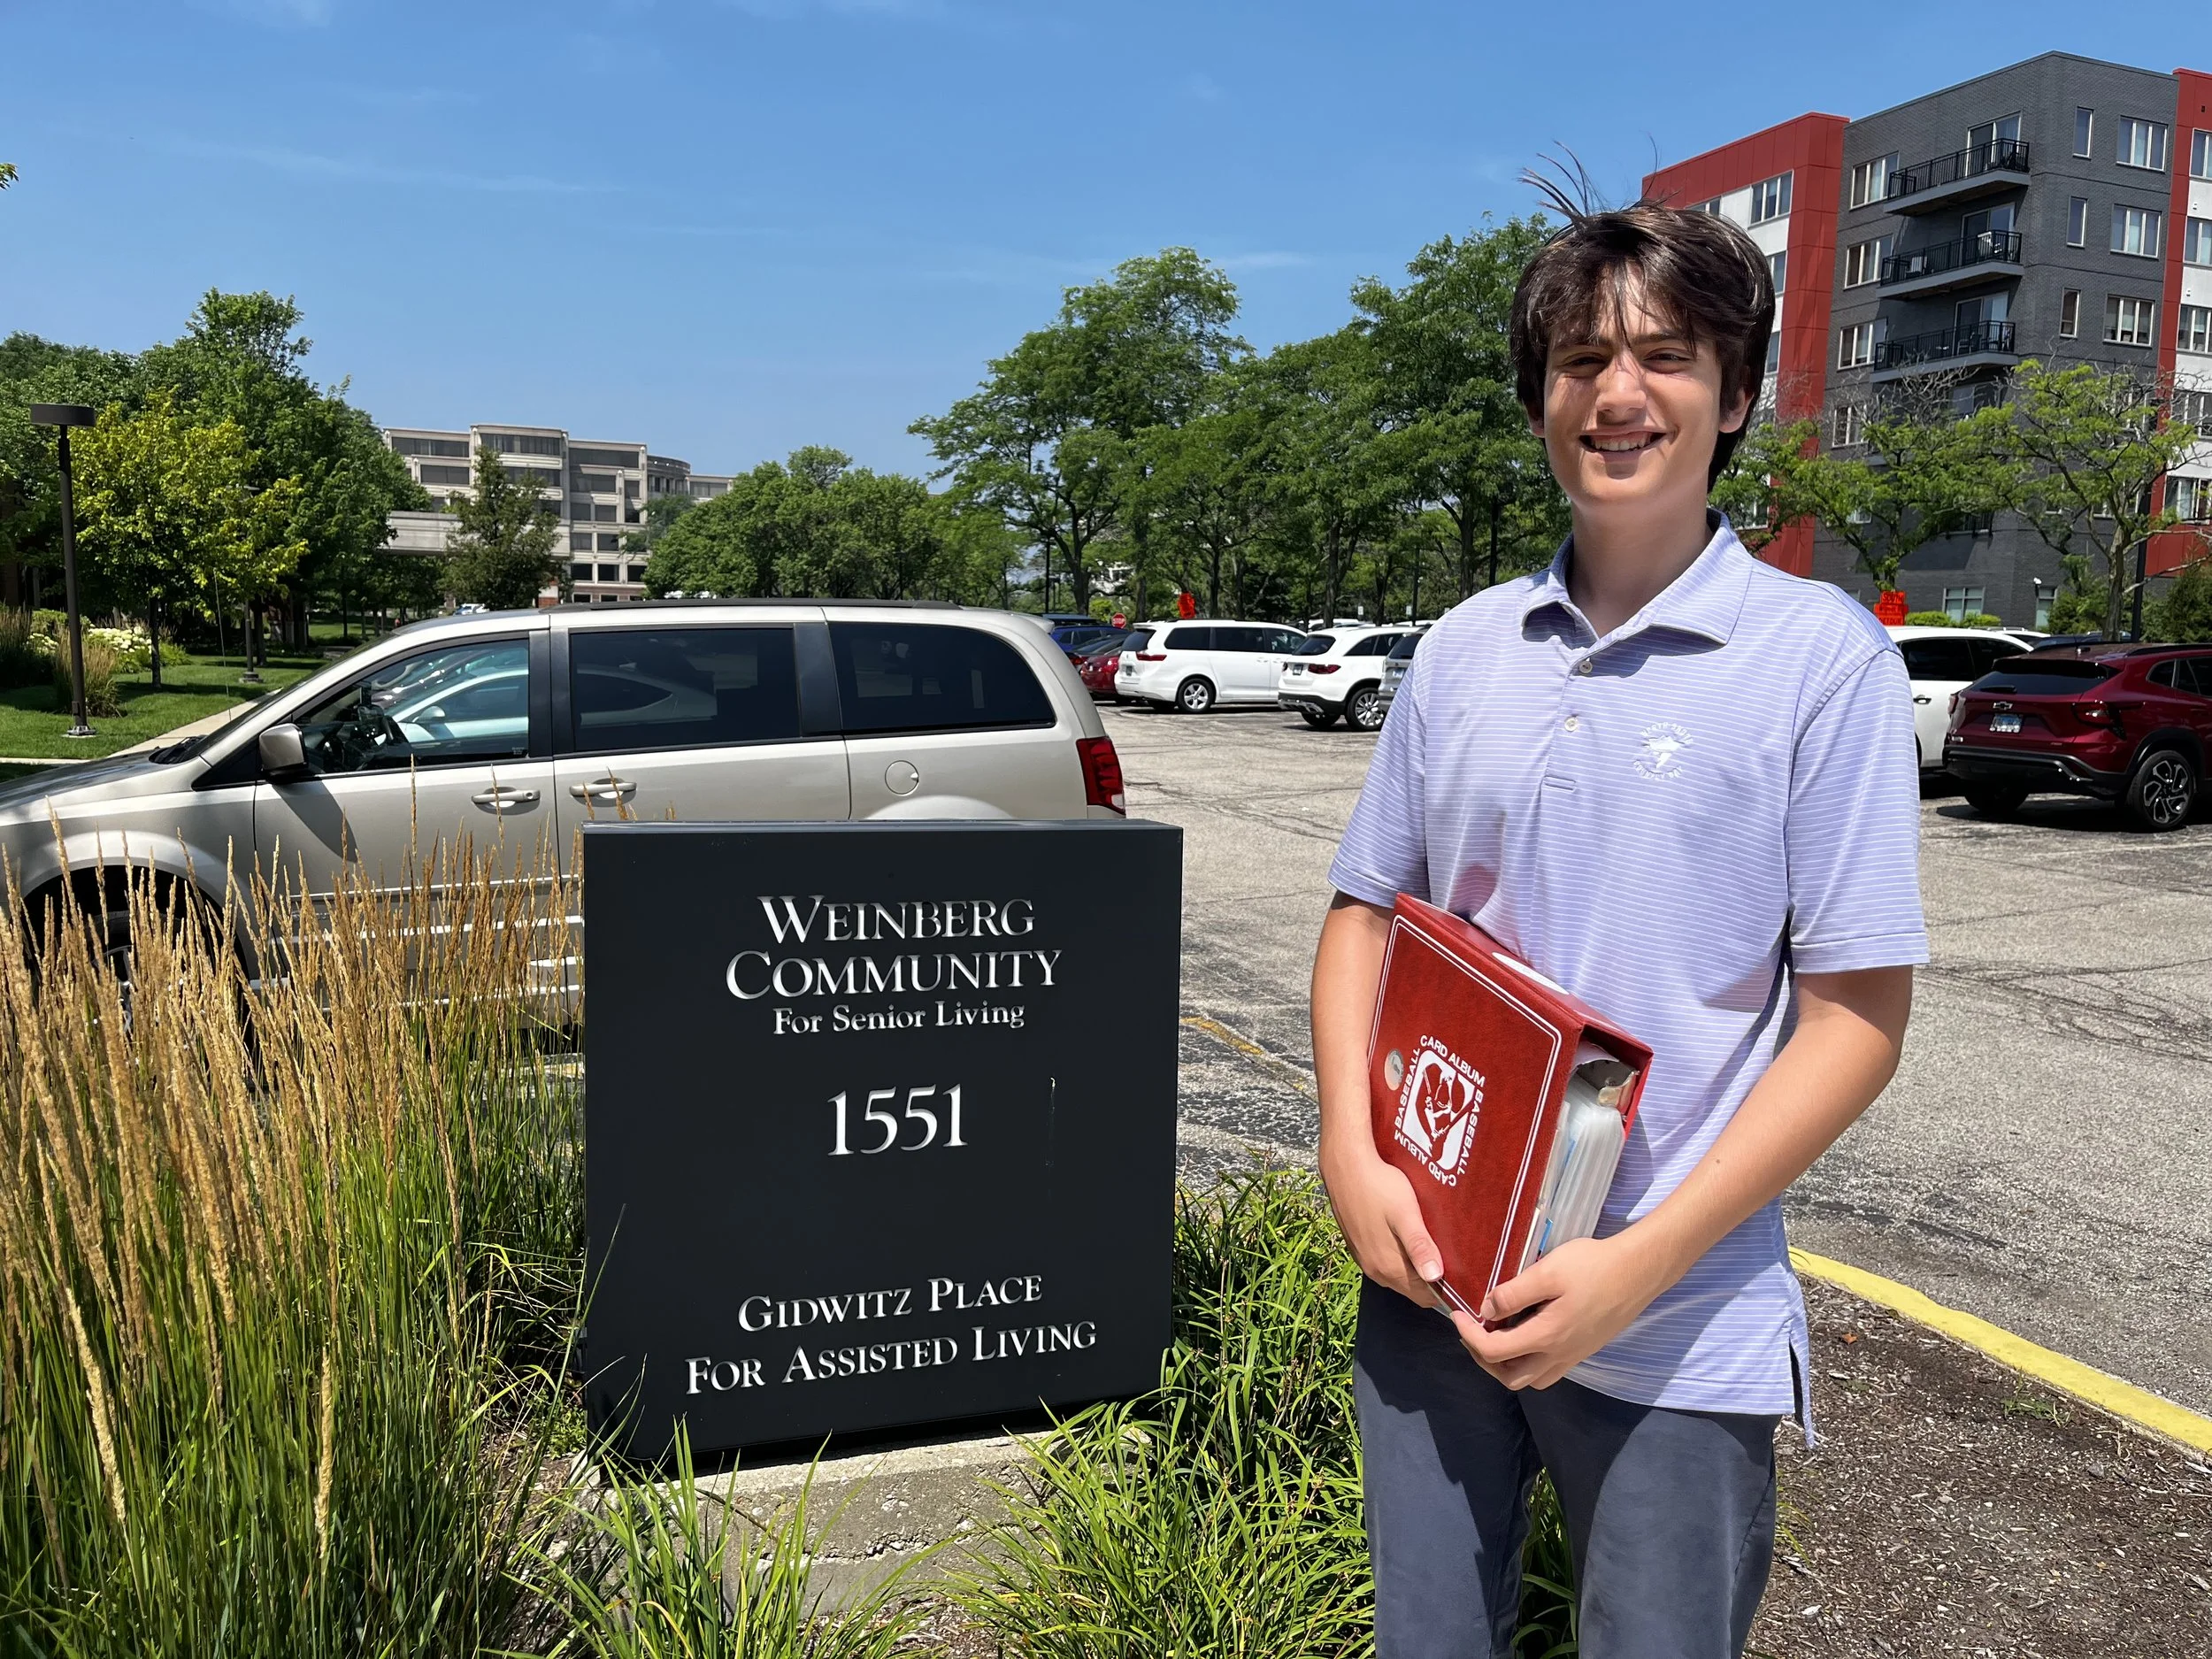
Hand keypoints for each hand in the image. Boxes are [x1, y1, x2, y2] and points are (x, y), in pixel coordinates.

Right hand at [1320, 1145, 1445, 1305]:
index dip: (1444, 1288)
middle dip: (1431, 1278)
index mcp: (1389, 1267)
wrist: (1344, 1166)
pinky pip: (1385, 1263)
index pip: (1425, 1296)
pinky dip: (1399, 1257)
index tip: (1458, 1270)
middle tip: (1448, 1253)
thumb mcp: (1405, 1213)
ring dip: (1415, 1267)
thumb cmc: (1379, 1186)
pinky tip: (1405, 1235)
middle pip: (1412, 1288)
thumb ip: (1419, 1246)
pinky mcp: (1358, 1247)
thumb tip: (1435, 1277)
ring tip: (1429, 1241)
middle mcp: (1375, 1270)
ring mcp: (1364, 1259)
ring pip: (1398, 1276)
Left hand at [1450, 1233, 1666, 1390]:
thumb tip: (1486, 1310)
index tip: (1457, 1313)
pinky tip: (1524, 1335)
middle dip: (1483, 1359)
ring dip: (1506, 1366)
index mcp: (1547, 1336)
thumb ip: (1513, 1293)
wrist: (1639, 1270)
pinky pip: (1549, 1371)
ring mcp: (1574, 1356)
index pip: (1494, 1351)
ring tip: (1494, 1337)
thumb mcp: (1548, 1271)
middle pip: (1510, 1378)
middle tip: (1471, 1332)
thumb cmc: (1594, 1266)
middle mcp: (1559, 1355)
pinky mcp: (1583, 1350)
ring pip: (1531, 1379)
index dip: (1468, 1335)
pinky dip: (1528, 1362)